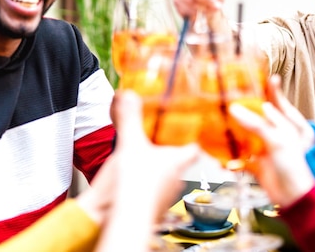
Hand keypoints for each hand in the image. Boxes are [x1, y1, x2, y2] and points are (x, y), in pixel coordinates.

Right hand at [91, 90, 199, 250]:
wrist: (120, 220)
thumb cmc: (134, 184)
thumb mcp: (130, 143)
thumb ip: (129, 117)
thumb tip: (126, 95)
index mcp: (178, 161)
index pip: (194, 148)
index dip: (193, 140)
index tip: (191, 133)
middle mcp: (175, 181)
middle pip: (179, 164)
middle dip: (170, 154)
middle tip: (161, 142)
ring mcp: (164, 198)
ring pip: (165, 180)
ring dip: (156, 171)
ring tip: (144, 160)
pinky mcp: (149, 209)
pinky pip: (150, 193)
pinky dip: (144, 186)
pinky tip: (131, 181)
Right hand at [229, 76, 314, 207]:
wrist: (293, 198)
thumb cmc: (294, 168)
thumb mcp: (277, 140)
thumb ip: (255, 125)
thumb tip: (235, 110)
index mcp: (282, 125)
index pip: (271, 102)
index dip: (262, 90)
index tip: (249, 77)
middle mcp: (272, 135)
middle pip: (252, 120)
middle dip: (237, 114)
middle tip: (221, 104)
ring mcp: (263, 150)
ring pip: (243, 139)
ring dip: (230, 138)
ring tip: (214, 129)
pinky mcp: (256, 165)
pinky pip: (239, 160)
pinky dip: (230, 161)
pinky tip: (220, 161)